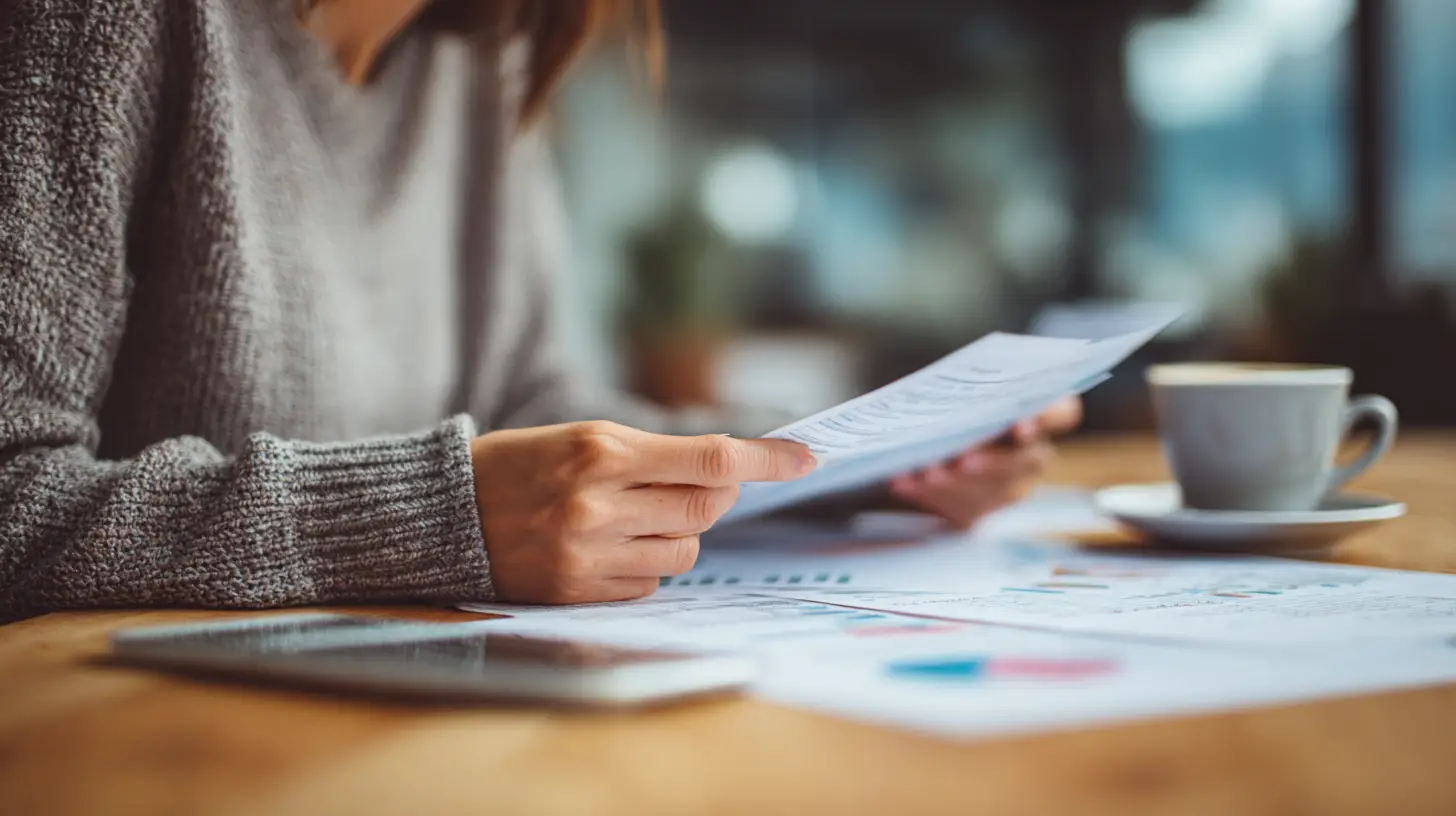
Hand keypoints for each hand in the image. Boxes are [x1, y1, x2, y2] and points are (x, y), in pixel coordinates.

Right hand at [470, 421, 815, 603]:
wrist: (442, 515)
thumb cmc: (518, 467)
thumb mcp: (580, 439)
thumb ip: (651, 456)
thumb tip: (727, 476)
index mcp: (601, 450)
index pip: (711, 459)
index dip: (768, 461)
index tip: (806, 458)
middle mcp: (599, 502)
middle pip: (706, 508)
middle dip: (713, 498)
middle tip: (688, 488)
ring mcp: (589, 552)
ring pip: (684, 550)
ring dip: (676, 534)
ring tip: (630, 520)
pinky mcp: (580, 592)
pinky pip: (650, 584)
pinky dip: (645, 567)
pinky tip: (607, 550)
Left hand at [889, 396, 1081, 529]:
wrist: (931, 428)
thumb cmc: (954, 400)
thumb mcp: (964, 386)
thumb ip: (969, 387)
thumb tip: (947, 390)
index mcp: (1039, 413)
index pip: (1062, 414)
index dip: (1047, 419)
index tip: (1020, 424)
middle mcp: (1032, 455)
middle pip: (1027, 462)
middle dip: (994, 462)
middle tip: (963, 458)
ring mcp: (1007, 487)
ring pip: (994, 492)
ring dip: (959, 483)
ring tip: (928, 471)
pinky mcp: (976, 510)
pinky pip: (959, 509)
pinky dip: (928, 495)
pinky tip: (905, 481)